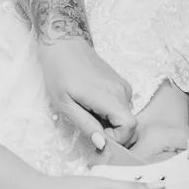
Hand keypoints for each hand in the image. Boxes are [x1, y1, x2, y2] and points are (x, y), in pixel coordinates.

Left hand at [39, 37, 138, 151]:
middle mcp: (122, 91)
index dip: (117, 139)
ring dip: (109, 124)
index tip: (97, 138)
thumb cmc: (59, 73)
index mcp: (109, 96)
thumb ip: (86, 125)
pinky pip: (121, 107)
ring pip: (124, 117)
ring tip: (87, 114)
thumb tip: (102, 144)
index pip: (129, 126)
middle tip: (90, 130)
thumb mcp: (65, 105)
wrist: (63, 45)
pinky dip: (109, 114)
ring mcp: (123, 86)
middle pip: (128, 124)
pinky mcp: (120, 84)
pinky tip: (92, 106)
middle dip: (112, 134)